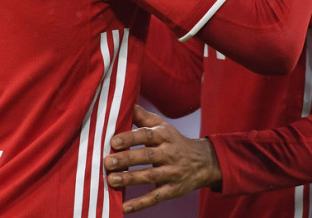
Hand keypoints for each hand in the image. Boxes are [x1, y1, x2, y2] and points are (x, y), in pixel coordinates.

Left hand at [103, 105, 221, 213]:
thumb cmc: (174, 140)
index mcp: (164, 136)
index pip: (146, 135)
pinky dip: (140, 204)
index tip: (114, 141)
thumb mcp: (162, 125)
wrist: (204, 162)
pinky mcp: (173, 190)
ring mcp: (172, 173)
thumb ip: (142, 116)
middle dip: (127, 159)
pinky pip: (156, 197)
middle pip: (147, 156)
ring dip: (130, 180)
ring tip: (111, 180)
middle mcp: (169, 154)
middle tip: (108, 162)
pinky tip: (124, 208)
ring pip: (150, 177)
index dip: (130, 138)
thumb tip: (124, 103)